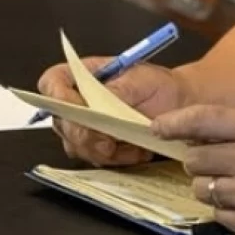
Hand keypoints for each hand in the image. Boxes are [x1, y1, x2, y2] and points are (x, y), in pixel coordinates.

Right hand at [37, 58, 192, 166]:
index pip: (53, 81)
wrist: (181, 105)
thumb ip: (115, 92)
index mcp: (85, 75)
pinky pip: (95, 158)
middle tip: (107, 142)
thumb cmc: (161, 86)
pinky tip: (137, 152)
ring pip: (75, 145)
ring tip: (133, 147)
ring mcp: (86, 126)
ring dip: (101, 150)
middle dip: (83, 135)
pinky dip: (116, 159)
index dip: (56, 95)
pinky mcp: (98, 146)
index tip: (76, 108)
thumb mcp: (141, 80)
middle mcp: (79, 101)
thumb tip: (94, 105)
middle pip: (61, 120)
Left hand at [152, 105, 234, 234]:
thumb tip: (200, 135)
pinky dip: (227, 209)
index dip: (175, 121)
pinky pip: (218, 216)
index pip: (205, 119)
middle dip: (199, 158)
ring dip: (211, 184)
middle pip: (196, 158)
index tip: (157, 127)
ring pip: (201, 189)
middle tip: (217, 159)